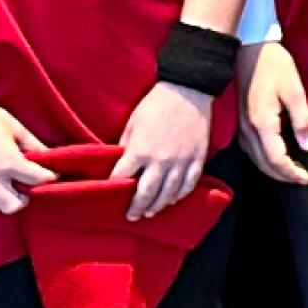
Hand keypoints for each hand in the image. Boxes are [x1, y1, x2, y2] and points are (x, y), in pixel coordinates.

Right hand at [0, 99, 56, 216]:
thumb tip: (48, 155)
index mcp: (8, 161)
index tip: (50, 175)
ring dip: (2, 199)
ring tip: (3, 187)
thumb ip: (32, 143)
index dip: (49, 177)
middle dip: (23, 199)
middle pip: (14, 206)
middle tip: (23, 188)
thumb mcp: (13, 125)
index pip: (37, 179)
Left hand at [114, 81, 214, 219]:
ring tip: (150, 212)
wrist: (187, 91)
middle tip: (131, 216)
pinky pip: (188, 185)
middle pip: (146, 194)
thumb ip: (126, 144)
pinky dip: (179, 195)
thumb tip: (120, 160)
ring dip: (158, 206)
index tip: (110, 193)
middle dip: (137, 207)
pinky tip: (172, 200)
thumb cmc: (156, 103)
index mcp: (140, 150)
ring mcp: (181, 162)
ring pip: (168, 194)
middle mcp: (160, 161)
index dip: (114, 186)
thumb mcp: (133, 122)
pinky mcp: (197, 160)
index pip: (122, 176)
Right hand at [240, 39, 307, 184]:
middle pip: (263, 163)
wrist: (247, 45)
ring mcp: (240, 123)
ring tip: (287, 171)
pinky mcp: (239, 117)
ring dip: (270, 168)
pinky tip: (269, 154)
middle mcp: (248, 128)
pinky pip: (248, 147)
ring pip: (253, 157)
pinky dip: (260, 157)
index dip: (291, 173)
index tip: (306, 178)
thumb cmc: (273, 64)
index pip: (276, 159)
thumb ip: (302, 121)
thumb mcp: (294, 90)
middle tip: (299, 178)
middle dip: (282, 175)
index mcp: (263, 123)